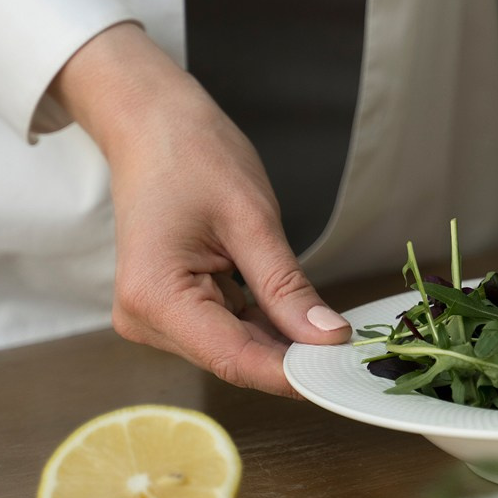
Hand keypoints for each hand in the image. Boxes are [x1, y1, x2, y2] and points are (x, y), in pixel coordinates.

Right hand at [50, 23, 349, 394]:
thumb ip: (286, 286)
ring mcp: (153, 315)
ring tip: (328, 324)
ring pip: (232, 345)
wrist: (152, 123)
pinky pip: (224, 327)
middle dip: (292, 355)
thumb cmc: (194, 155)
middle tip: (352, 349)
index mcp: (155, 297)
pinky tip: (293, 308)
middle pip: (233, 356)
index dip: (292, 374)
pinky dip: (261, 320)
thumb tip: (327, 337)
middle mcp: (144, 318)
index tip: (343, 375)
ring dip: (279, 337)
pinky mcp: (168, 306)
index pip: (234, 358)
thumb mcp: (251, 219)